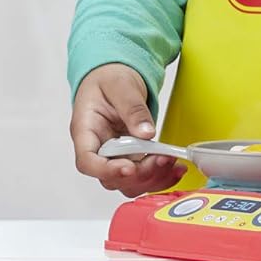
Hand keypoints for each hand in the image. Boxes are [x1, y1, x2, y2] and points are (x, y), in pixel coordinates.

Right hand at [71, 63, 181, 197]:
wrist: (114, 77)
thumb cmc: (108, 80)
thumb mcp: (120, 85)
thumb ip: (132, 108)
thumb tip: (146, 132)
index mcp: (86, 130)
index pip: (87, 161)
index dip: (107, 170)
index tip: (129, 168)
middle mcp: (97, 149)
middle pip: (111, 177)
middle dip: (139, 174)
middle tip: (162, 158)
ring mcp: (114, 156)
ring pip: (128, 183)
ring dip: (152, 178)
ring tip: (171, 162)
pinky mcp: (130, 158)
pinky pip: (142, 177)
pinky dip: (160, 177)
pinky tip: (174, 168)